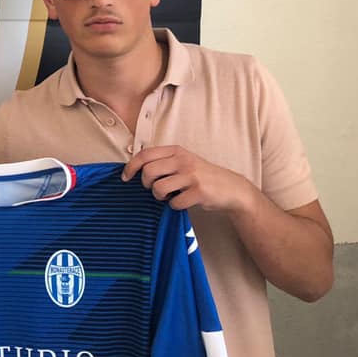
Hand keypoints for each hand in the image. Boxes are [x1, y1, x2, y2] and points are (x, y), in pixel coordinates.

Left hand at [121, 145, 253, 214]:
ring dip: (159, 196)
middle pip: (148, 172)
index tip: (125, 177)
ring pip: (158, 188)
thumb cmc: (202, 176)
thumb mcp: (183, 161)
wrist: (232, 188)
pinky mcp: (199, 192)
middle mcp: (183, 160)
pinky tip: (183, 201)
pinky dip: (174, 205)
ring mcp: (191, 176)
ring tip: (169, 195)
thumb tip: (134, 169)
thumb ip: (163, 161)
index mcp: (176, 151)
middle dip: (146, 184)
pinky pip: (174, 203)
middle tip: (154, 189)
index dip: (130, 166)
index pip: (144, 154)